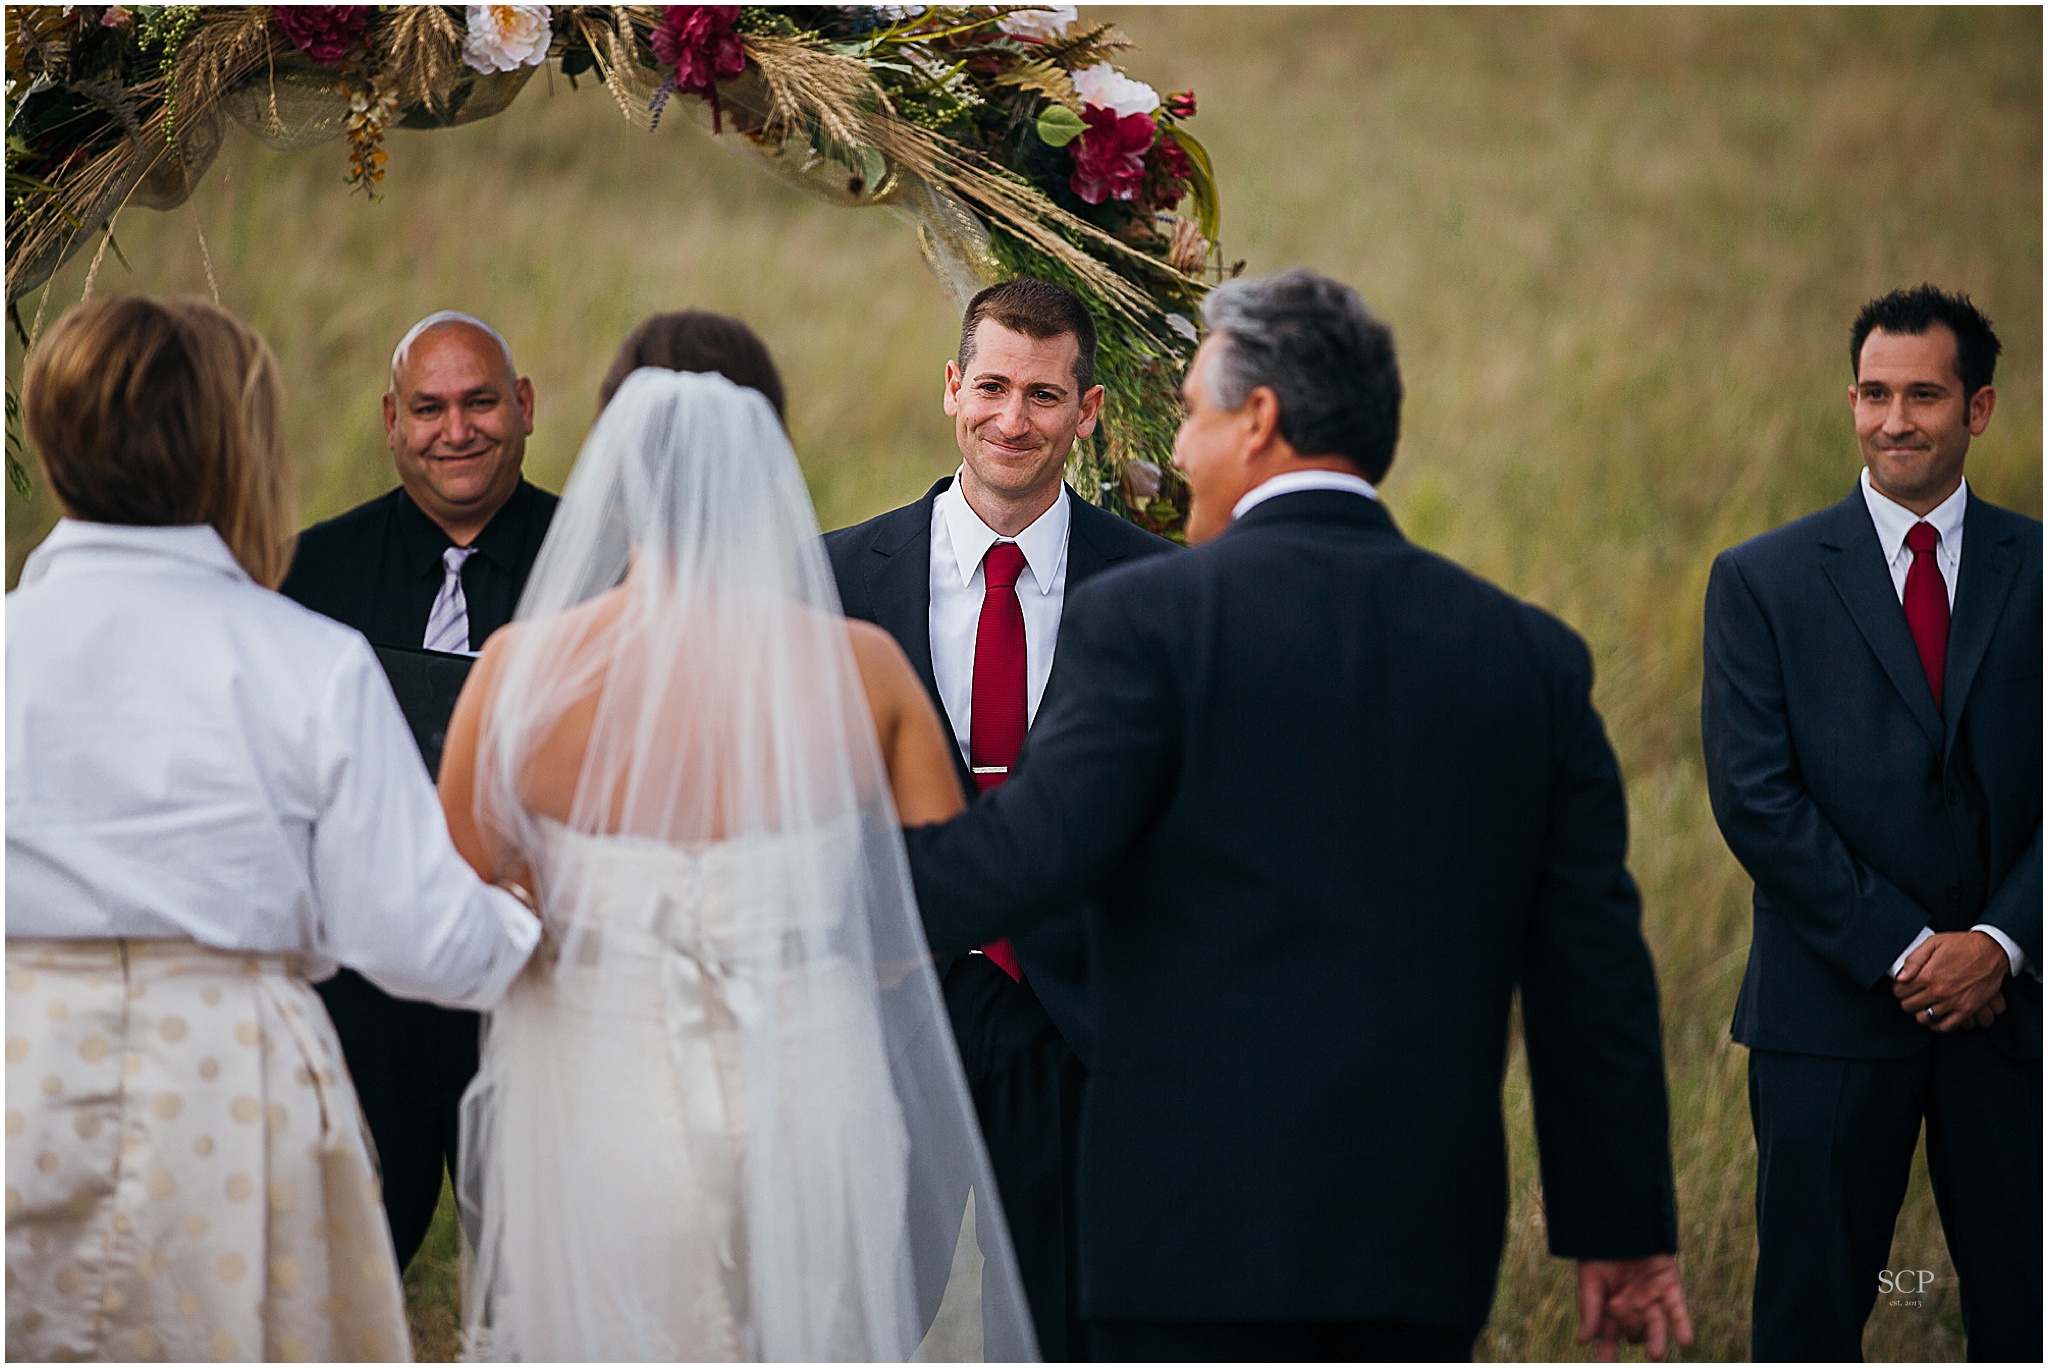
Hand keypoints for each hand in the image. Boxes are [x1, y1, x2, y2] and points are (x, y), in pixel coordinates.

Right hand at [1577, 1255, 1692, 1361]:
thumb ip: (1589, 1309)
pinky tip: (1685, 1341)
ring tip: (1655, 1355)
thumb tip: (1583, 1341)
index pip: (1607, 1337)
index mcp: (1609, 1309)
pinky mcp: (1670, 1287)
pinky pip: (1678, 1311)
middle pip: (1632, 1332)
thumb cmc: (1599, 1249)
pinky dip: (1682, 1326)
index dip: (1606, 1353)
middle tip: (1620, 1311)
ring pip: (1656, 1327)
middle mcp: (1632, 1308)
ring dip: (1656, 1340)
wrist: (1620, 1221)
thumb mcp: (1590, 1278)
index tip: (1606, 1364)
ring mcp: (1652, 1299)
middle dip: (1629, 1328)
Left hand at [1893, 931, 2008, 1031]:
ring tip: (1923, 1005)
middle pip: (1909, 1006)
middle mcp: (1939, 991)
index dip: (1898, 989)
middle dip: (1907, 1000)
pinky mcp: (1967, 1010)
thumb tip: (1900, 978)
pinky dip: (1937, 1025)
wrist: (1992, 951)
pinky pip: (1946, 1026)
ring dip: (1920, 1012)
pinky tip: (1935, 1017)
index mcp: (1928, 975)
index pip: (1900, 991)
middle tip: (1911, 996)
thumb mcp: (1934, 943)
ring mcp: (1953, 1002)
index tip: (1902, 987)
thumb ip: (1914, 960)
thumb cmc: (1962, 945)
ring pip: (1924, 1018)